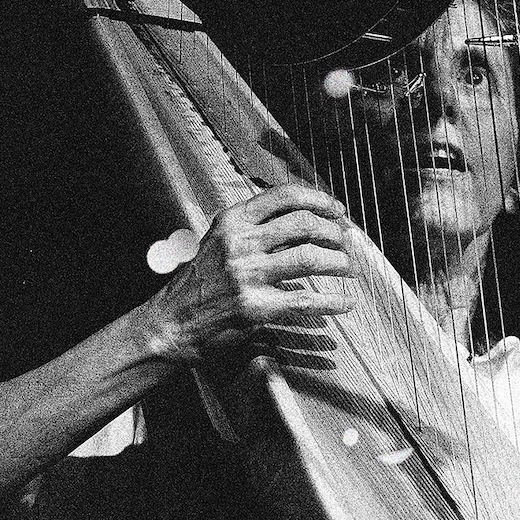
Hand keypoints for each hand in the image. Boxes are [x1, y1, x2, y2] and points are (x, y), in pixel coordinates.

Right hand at [141, 184, 356, 364]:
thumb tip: (306, 221)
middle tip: (346, 243)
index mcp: (232, 220)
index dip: (320, 200)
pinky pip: (306, 302)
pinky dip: (333, 302)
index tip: (338, 210)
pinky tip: (346, 302)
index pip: (285, 196)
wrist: (169, 323)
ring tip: (349, 268)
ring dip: (338, 263)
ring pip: (309, 258)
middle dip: (334, 233)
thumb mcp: (220, 242)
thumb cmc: (199, 283)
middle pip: (303, 224)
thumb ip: (256, 229)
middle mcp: (239, 242)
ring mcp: (246, 275)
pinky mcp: (253, 307)